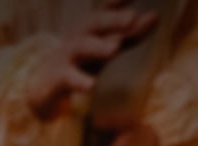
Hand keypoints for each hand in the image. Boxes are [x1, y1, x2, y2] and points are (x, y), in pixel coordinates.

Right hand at [23, 0, 157, 121]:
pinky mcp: (56, 78)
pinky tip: (90, 86)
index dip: (116, 2)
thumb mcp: (105, 46)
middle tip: (132, 18)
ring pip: (80, 47)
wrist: (42, 85)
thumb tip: (156, 16)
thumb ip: (130, 34)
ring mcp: (65, 57)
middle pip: (92, 23)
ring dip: (97, 46)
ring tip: (115, 49)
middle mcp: (78, 38)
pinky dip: (79, 81)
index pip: (105, 11)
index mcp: (90, 29)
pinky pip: (67, 78)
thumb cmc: (80, 61)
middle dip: (111, 19)